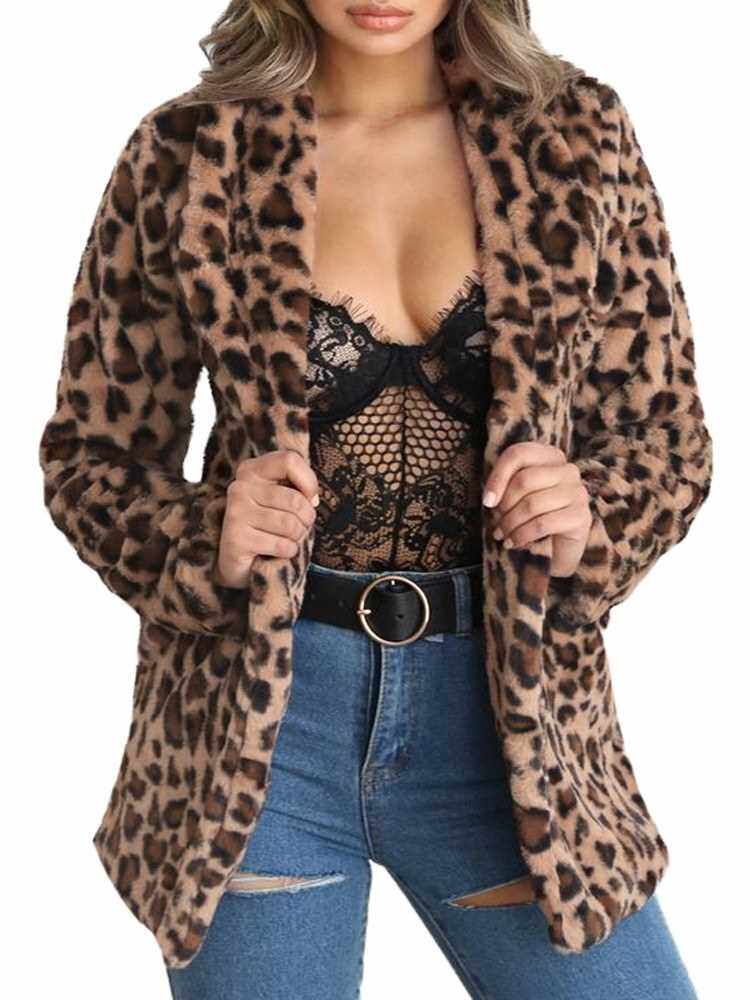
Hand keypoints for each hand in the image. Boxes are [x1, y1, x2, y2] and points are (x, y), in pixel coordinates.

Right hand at [214, 450, 319, 588]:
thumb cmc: (268, 524)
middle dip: (307, 518)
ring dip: (297, 536)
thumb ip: (297, 487)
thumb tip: (312, 499)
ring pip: (290, 524)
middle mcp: (240, 487)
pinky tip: (279, 551)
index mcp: (251, 470)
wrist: (238, 559)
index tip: (310, 498)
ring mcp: (236, 512)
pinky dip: (288, 551)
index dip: (309, 481)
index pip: (289, 460)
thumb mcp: (281, 498)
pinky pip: (281, 545)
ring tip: (288, 538)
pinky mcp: (236, 538)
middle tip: (300, 526)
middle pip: (295, 499)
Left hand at [482, 443, 591, 577]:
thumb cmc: (533, 515)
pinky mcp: (581, 516)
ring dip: (510, 524)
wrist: (560, 546)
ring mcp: (578, 492)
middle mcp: (568, 470)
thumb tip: (490, 498)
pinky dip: (521, 535)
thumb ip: (504, 487)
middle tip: (497, 523)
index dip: (498, 477)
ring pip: (531, 504)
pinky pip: (542, 524)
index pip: (519, 454)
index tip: (487, 501)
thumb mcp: (516, 496)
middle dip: (504, 505)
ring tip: (501, 534)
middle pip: (524, 479)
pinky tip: (513, 542)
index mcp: (551, 457)